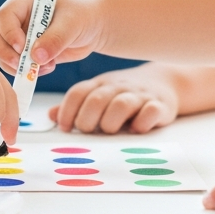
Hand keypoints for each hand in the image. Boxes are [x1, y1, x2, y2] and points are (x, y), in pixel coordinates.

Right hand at [0, 0, 105, 75]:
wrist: (95, 26)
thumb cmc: (83, 15)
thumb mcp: (72, 23)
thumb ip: (55, 39)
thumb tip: (36, 57)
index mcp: (25, 2)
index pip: (4, 16)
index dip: (9, 33)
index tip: (23, 48)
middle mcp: (18, 18)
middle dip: (4, 52)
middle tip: (21, 65)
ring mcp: (21, 35)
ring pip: (2, 52)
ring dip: (17, 65)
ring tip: (43, 68)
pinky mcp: (27, 52)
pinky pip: (16, 65)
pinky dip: (27, 72)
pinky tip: (48, 68)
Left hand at [52, 65, 179, 133]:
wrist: (163, 82)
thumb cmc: (123, 94)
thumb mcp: (99, 94)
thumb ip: (77, 106)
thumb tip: (51, 115)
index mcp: (99, 84)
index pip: (78, 92)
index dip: (67, 110)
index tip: (65, 128)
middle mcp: (117, 87)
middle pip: (96, 99)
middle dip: (87, 119)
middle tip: (87, 131)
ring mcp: (139, 95)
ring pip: (121, 104)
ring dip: (111, 121)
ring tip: (110, 131)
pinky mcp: (160, 105)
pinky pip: (151, 111)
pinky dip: (142, 122)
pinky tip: (137, 129)